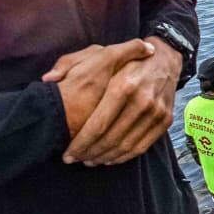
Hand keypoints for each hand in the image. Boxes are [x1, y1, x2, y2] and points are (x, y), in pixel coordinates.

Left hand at [56, 39, 178, 164]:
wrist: (166, 59)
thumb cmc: (126, 60)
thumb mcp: (97, 53)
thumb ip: (69, 63)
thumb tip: (48, 79)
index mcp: (123, 85)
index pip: (98, 125)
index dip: (80, 144)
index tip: (67, 153)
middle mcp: (142, 100)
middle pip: (110, 139)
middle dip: (89, 153)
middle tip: (75, 159)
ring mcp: (156, 112)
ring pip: (125, 146)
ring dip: (104, 158)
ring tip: (89, 160)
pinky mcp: (165, 120)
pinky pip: (141, 147)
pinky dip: (123, 157)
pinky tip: (109, 158)